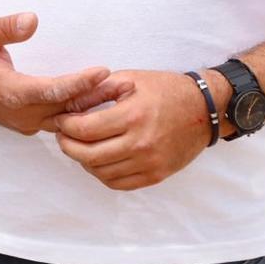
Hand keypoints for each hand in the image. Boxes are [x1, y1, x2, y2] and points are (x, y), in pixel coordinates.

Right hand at [0, 13, 111, 135]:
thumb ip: (5, 27)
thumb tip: (33, 19)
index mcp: (11, 92)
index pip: (52, 91)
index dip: (79, 83)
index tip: (104, 71)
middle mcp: (22, 113)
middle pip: (67, 109)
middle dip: (97, 97)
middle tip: (127, 84)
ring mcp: (26, 122)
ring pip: (66, 119)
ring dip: (93, 106)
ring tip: (122, 93)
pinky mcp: (30, 123)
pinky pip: (60, 121)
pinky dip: (81, 112)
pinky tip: (101, 100)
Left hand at [44, 70, 215, 190]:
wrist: (204, 110)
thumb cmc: (165, 90)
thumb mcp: (129, 79)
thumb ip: (96, 91)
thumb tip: (68, 105)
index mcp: (133, 116)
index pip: (85, 129)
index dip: (65, 126)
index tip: (60, 120)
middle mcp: (140, 143)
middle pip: (89, 155)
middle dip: (67, 146)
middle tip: (62, 136)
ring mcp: (149, 163)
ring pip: (101, 172)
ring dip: (83, 161)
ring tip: (79, 146)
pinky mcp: (156, 175)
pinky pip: (119, 183)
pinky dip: (103, 174)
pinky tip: (98, 160)